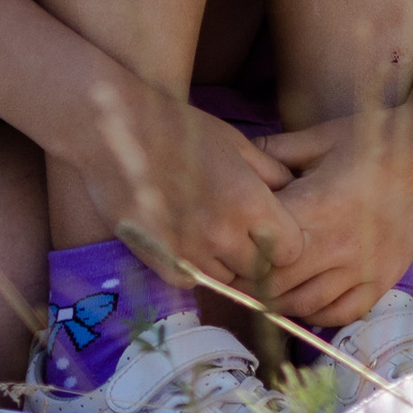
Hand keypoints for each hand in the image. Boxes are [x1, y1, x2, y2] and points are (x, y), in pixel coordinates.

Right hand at [73, 78, 303, 302]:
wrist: (114, 133)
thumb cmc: (179, 129)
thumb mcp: (235, 142)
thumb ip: (271, 175)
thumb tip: (298, 198)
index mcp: (247, 202)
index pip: (291, 251)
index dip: (287, 241)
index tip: (277, 229)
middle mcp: (222, 234)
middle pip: (262, 273)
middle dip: (261, 257)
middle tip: (247, 235)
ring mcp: (191, 254)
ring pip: (230, 282)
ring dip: (230, 265)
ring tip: (216, 234)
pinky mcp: (163, 266)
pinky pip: (196, 282)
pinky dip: (199, 269)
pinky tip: (190, 240)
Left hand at [257, 79, 412, 329]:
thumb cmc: (373, 138)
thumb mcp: (321, 137)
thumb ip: (275, 151)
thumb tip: (235, 157)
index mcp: (317, 208)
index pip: (262, 250)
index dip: (238, 254)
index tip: (226, 248)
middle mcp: (339, 245)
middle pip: (277, 284)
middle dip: (251, 282)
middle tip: (234, 272)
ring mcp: (364, 268)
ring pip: (306, 305)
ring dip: (279, 301)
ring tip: (262, 286)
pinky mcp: (383, 280)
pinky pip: (342, 313)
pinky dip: (316, 313)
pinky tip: (302, 299)